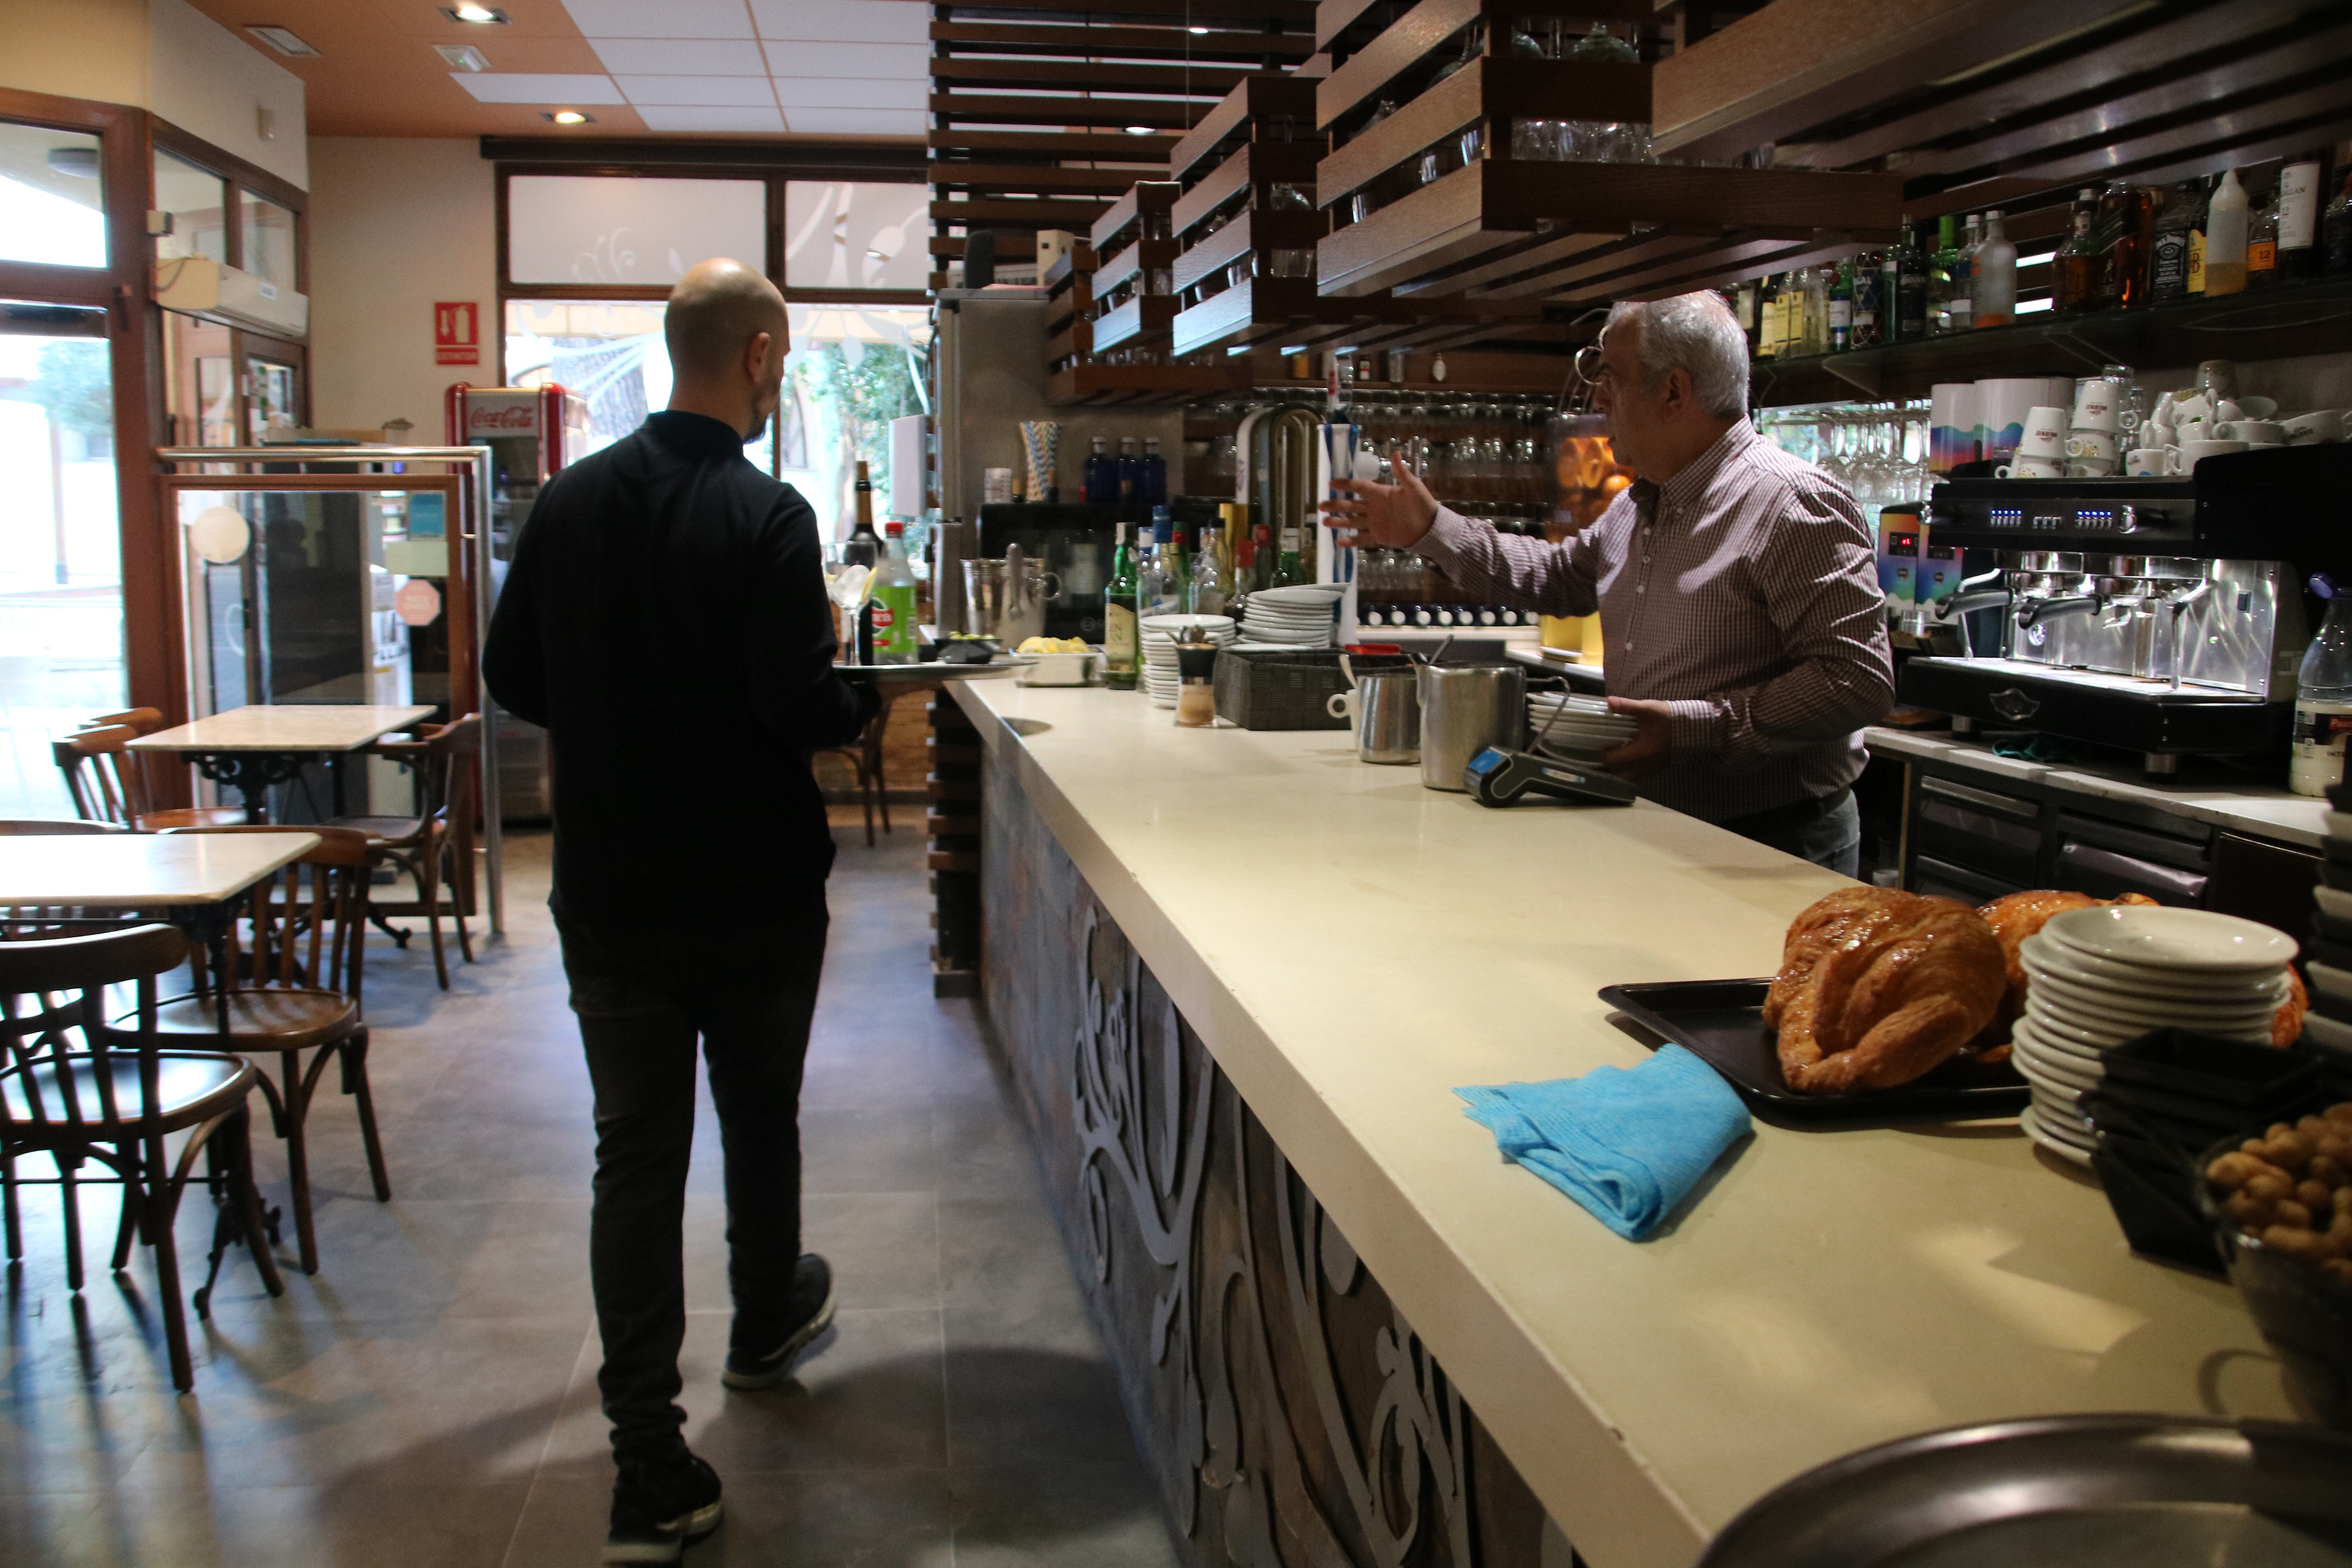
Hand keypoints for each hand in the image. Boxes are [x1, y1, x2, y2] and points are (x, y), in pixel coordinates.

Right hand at [1319, 450, 1438, 548]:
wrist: (1430, 528)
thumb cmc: (1423, 505)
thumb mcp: (1413, 487)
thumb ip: (1402, 472)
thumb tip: (1396, 453)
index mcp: (1381, 493)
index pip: (1359, 487)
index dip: (1346, 485)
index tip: (1331, 483)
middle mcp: (1374, 508)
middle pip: (1351, 505)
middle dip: (1336, 505)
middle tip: (1321, 506)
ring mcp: (1375, 522)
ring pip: (1352, 521)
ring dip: (1339, 521)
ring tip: (1324, 522)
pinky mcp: (1379, 536)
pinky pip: (1362, 539)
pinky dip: (1351, 541)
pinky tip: (1339, 543)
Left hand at [1598, 696, 1671, 775]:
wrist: (1691, 727)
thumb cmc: (1668, 717)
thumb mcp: (1647, 709)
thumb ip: (1627, 707)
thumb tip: (1609, 701)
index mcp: (1642, 752)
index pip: (1613, 760)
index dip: (1602, 753)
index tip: (1600, 744)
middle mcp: (1646, 766)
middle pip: (1617, 775)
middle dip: (1607, 767)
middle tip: (1602, 753)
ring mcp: (1651, 770)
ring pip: (1626, 778)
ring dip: (1616, 770)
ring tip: (1611, 757)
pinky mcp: (1655, 770)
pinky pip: (1635, 776)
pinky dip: (1626, 771)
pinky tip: (1623, 760)